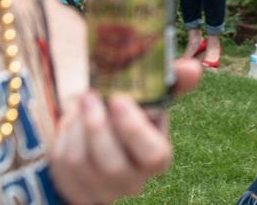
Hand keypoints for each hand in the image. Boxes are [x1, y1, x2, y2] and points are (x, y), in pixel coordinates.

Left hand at [48, 58, 201, 203]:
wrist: (97, 132)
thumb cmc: (128, 112)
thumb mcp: (150, 97)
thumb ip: (171, 82)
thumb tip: (193, 68)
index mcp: (156, 157)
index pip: (153, 155)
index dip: (133, 129)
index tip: (119, 98)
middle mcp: (132, 179)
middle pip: (113, 165)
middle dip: (98, 126)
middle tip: (91, 95)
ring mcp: (102, 188)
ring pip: (83, 161)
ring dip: (78, 124)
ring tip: (82, 101)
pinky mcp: (75, 187)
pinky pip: (63, 160)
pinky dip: (65, 133)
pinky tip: (73, 119)